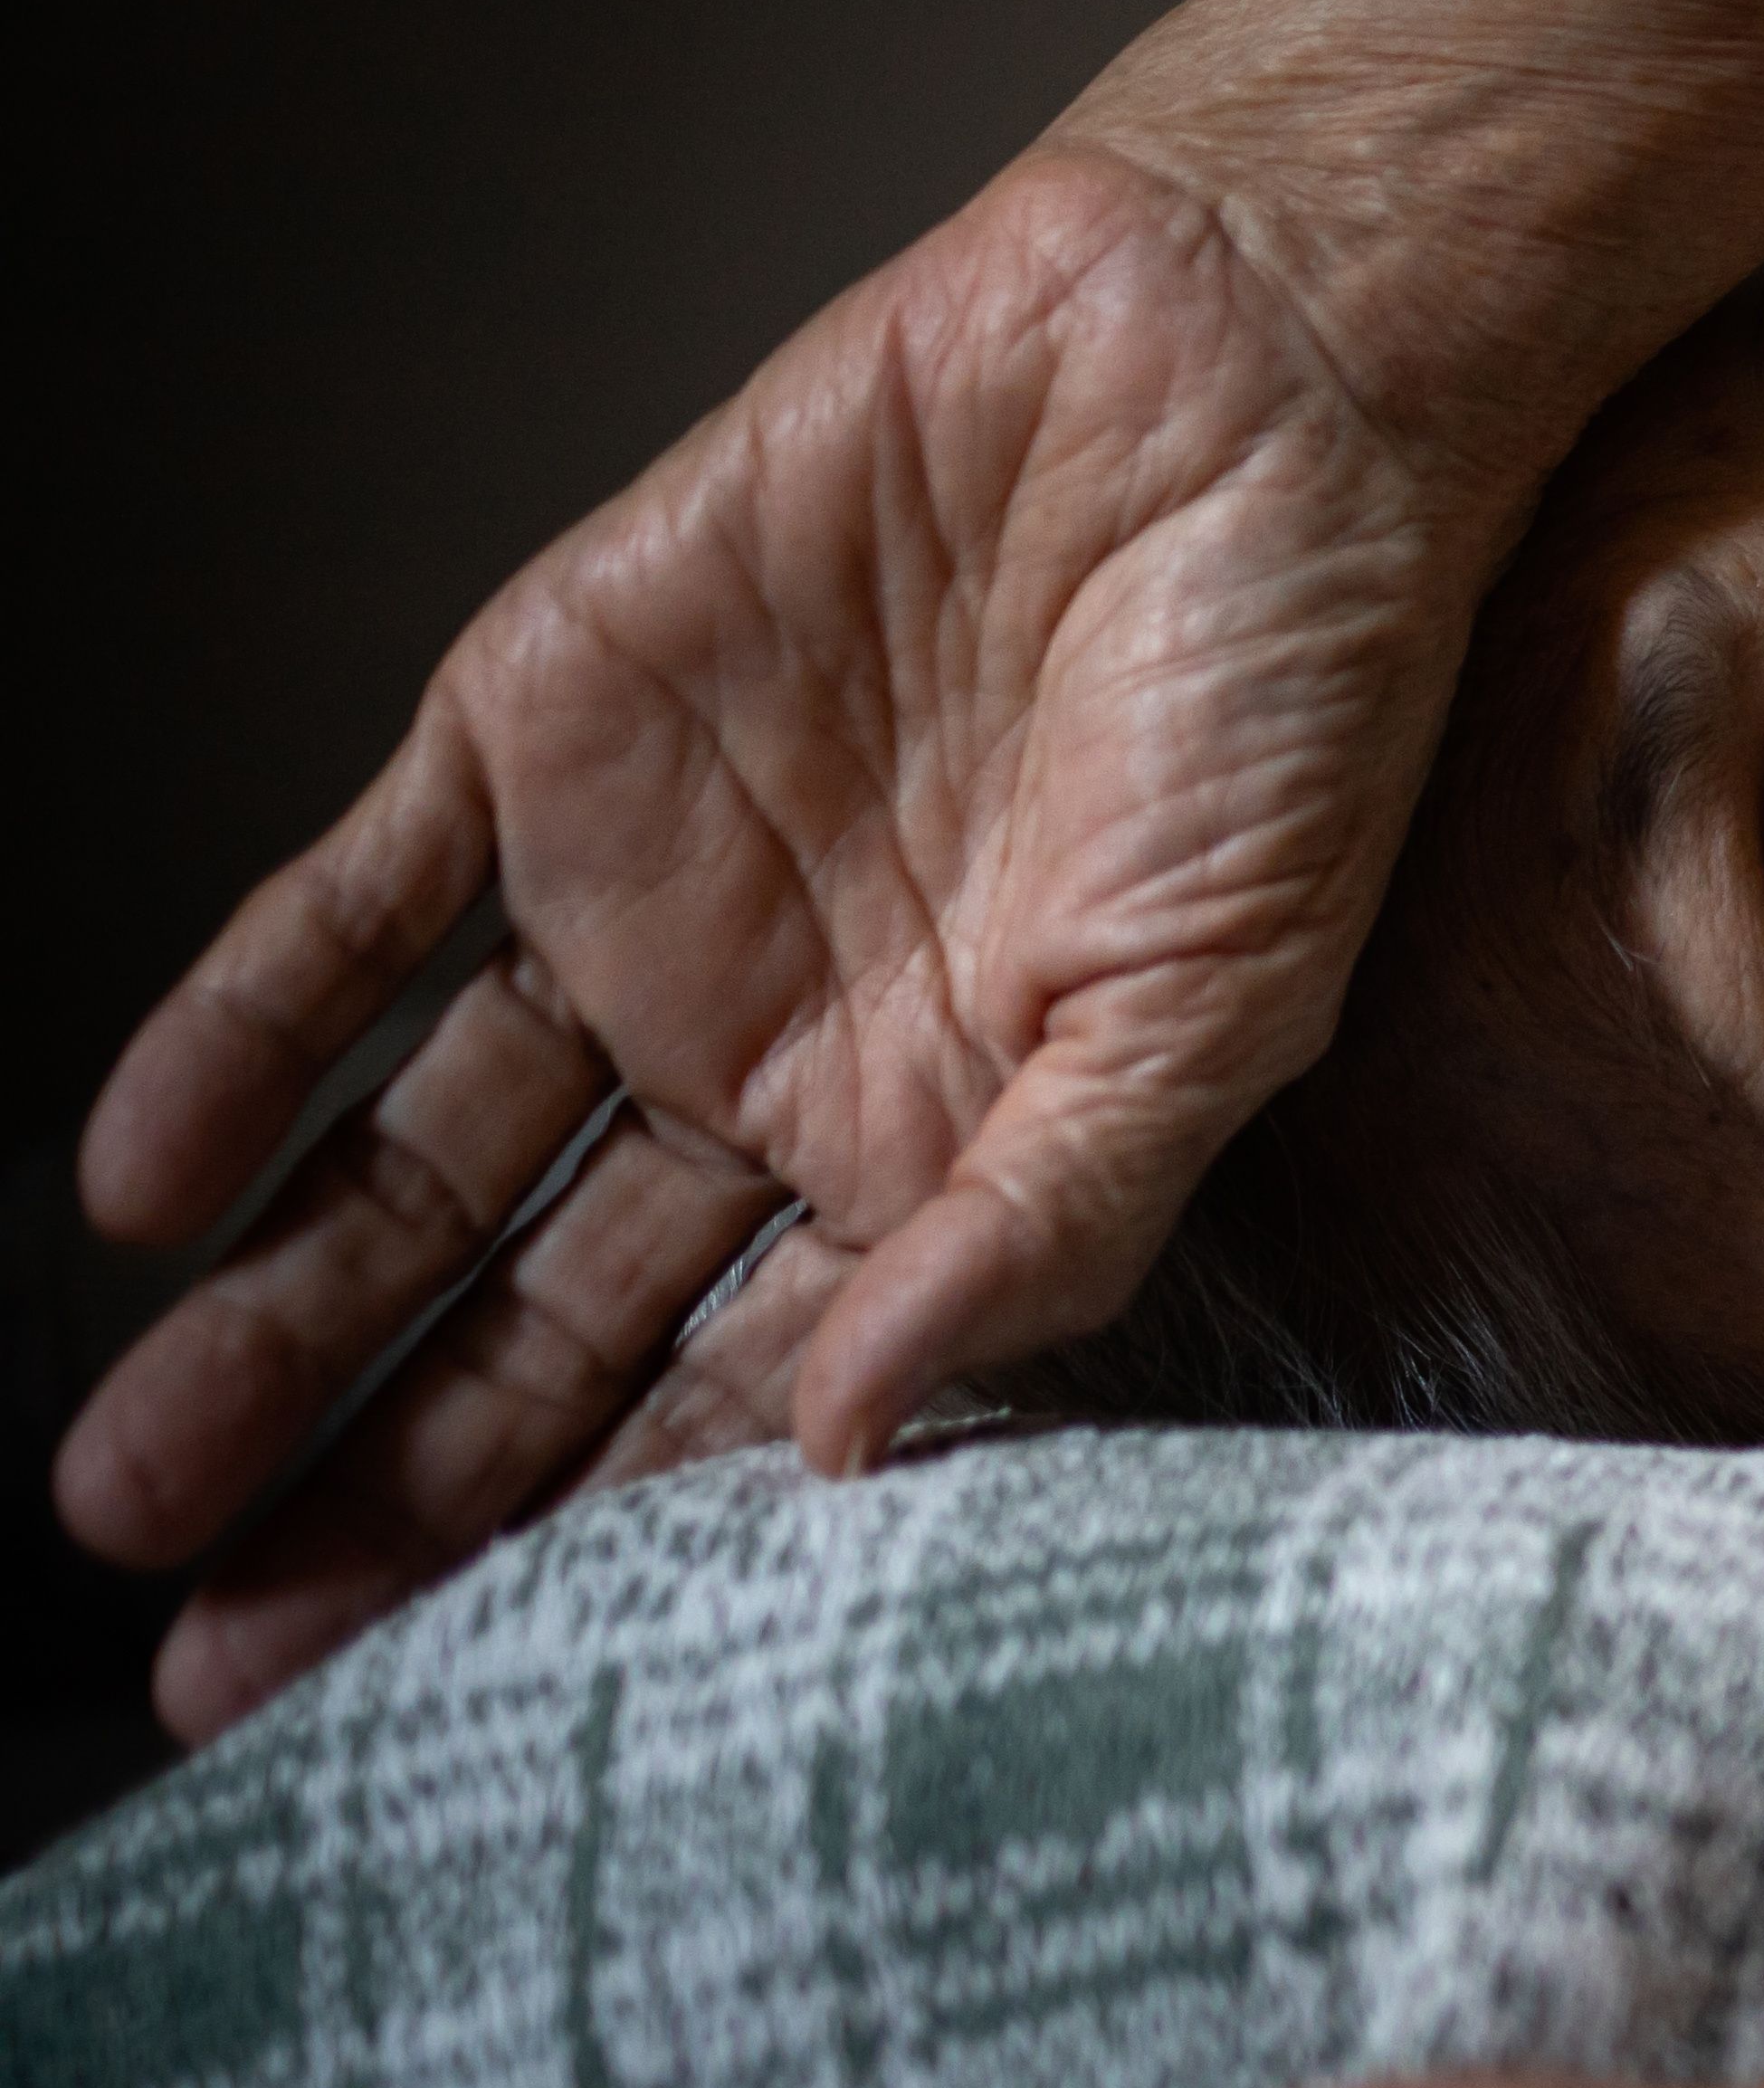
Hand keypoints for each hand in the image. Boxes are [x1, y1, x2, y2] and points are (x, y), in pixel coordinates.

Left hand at [58, 140, 1519, 1738]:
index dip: (590, 1563)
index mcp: (946, 1150)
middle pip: (534, 1328)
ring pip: (415, 1162)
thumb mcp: (1219, 1011)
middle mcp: (778, 1054)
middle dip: (378, 1497)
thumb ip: (1038, 1226)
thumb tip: (849, 1437)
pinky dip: (237, 1047)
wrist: (1237, 374)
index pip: (727, 1404)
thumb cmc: (1302, 696)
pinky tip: (151, 1190)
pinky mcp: (546, 729)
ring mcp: (651, 900)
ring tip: (136, 1488)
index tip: (451, 1713)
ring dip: (275, 1321)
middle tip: (224, 1664)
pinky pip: (349, 916)